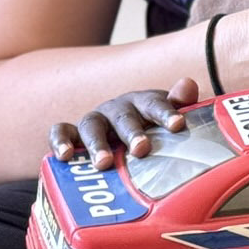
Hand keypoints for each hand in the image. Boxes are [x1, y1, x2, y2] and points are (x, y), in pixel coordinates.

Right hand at [49, 78, 197, 164]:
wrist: (120, 137)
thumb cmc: (150, 130)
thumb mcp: (166, 120)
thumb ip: (178, 105)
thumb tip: (188, 85)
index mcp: (143, 103)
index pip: (155, 104)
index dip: (166, 113)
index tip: (178, 125)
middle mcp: (117, 109)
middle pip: (124, 117)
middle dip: (132, 133)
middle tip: (142, 149)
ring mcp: (94, 120)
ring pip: (91, 125)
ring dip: (97, 143)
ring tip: (104, 163)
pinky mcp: (72, 134)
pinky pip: (60, 131)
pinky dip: (60, 140)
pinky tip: (64, 156)